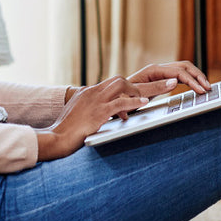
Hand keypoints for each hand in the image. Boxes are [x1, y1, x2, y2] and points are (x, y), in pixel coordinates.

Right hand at [36, 76, 176, 160]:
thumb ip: (93, 113)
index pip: (114, 84)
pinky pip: (118, 103)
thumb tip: (109, 115)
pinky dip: (132, 103)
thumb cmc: (65, 133)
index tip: (148, 91)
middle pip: (122, 81)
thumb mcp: (80, 117)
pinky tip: (144, 104)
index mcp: (89, 93)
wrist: (53, 139)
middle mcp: (93, 93)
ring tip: (163, 91)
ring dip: (143, 90)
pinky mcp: (96, 113)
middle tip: (168, 84)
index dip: (132, 88)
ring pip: (123, 86)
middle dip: (144, 84)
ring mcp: (94, 101)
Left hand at [128, 61, 209, 94]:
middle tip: (208, 88)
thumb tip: (175, 82)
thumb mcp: (137, 95)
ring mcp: (160, 73)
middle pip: (184, 66)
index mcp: (153, 71)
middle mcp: (158, 69)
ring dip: (196, 76)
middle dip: (198, 76)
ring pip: (184, 69)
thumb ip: (155, 88)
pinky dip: (191, 80)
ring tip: (206, 87)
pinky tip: (196, 87)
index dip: (192, 80)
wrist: (113, 99)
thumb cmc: (123, 98)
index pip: (179, 72)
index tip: (201, 90)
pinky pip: (180, 76)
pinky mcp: (161, 79)